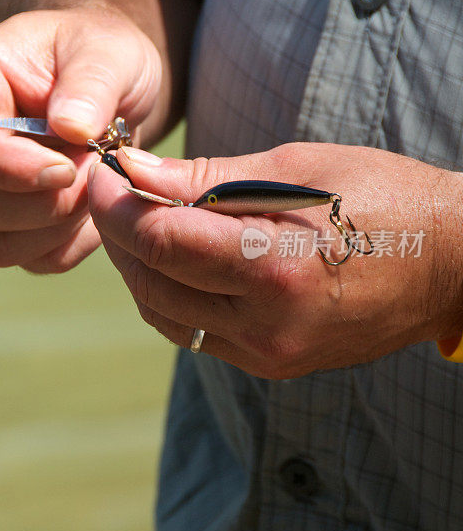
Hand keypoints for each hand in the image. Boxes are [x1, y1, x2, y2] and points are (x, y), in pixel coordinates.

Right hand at [0, 8, 161, 272]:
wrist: (108, 90)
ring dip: (60, 225)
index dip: (6, 165)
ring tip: (99, 182)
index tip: (68, 169)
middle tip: (101, 166)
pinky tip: (96, 205)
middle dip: (46, 201)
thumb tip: (71, 127)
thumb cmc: (98, 57)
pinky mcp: (0, 228)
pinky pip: (30, 260)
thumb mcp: (109, 49)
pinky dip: (72, 242)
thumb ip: (92, 81)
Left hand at [87, 142, 462, 377]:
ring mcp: (268, 352)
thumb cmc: (383, 198)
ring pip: (161, 313)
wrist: (450, 265)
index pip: (160, 241)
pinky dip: (166, 293)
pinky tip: (170, 259)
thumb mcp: (295, 168)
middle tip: (112, 190)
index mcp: (277, 265)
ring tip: (137, 221)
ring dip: (136, 265)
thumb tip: (134, 170)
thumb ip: (206, 177)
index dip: (116, 204)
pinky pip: (191, 332)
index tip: (102, 171)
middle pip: (151, 279)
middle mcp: (267, 323)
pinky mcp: (270, 363)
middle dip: (117, 231)